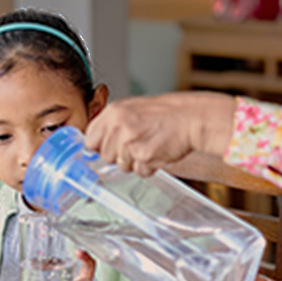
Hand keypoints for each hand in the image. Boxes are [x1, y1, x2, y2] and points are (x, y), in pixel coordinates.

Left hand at [85, 92, 236, 175]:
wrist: (191, 118)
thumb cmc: (165, 114)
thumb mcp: (133, 109)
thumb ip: (113, 124)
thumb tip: (95, 144)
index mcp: (114, 111)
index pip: (90, 138)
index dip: (99, 146)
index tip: (107, 148)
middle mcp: (119, 125)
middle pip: (105, 156)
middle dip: (119, 155)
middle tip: (137, 145)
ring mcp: (131, 142)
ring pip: (122, 166)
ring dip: (135, 162)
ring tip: (150, 146)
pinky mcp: (144, 156)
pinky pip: (140, 171)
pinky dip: (150, 167)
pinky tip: (159, 152)